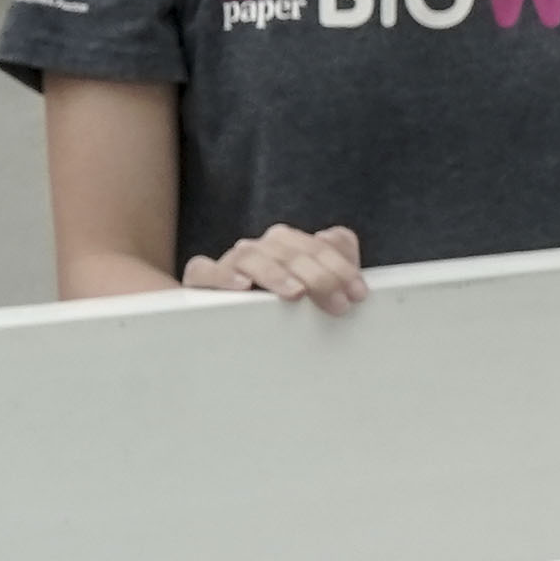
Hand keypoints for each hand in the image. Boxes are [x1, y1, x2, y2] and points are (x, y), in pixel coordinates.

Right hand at [180, 222, 365, 311]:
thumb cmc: (285, 304)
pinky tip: (242, 287)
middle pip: (289, 249)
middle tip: (338, 304)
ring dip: (276, 273)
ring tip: (296, 293)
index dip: (342, 268)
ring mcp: (230, 262)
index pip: (318, 246)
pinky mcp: (201, 280)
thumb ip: (336, 258)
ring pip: (250, 255)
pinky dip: (222, 276)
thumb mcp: (319, 285)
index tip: (359, 294)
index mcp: (289, 244)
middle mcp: (260, 248)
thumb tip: (333, 238)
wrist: (232, 321)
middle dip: (319, 276)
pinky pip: (203, 270)